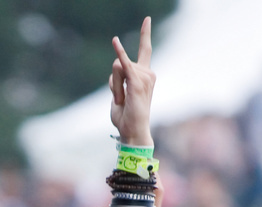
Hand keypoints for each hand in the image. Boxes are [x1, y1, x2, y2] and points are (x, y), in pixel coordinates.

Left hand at [107, 16, 155, 146]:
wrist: (133, 132)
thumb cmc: (126, 118)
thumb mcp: (118, 96)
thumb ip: (117, 81)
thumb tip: (116, 66)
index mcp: (144, 75)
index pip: (145, 49)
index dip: (145, 33)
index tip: (147, 19)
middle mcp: (148, 73)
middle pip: (119, 62)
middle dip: (114, 81)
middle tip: (121, 99)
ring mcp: (144, 77)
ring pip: (116, 68)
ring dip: (114, 86)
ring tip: (123, 100)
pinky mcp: (137, 82)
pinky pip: (124, 64)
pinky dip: (120, 53)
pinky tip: (115, 41)